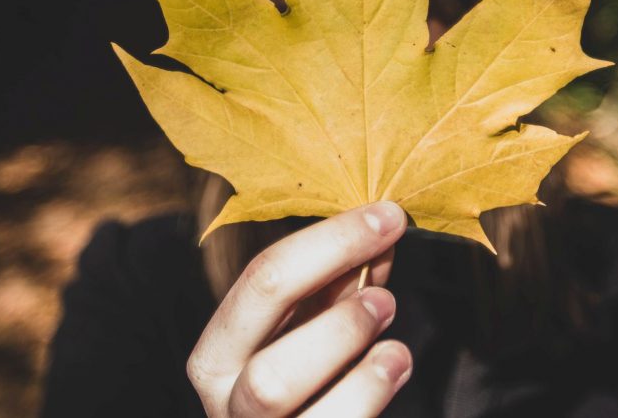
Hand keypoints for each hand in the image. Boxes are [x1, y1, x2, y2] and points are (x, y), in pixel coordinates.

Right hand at [187, 201, 411, 416]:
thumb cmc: (307, 377)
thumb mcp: (313, 325)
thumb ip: (340, 285)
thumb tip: (382, 230)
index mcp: (220, 352)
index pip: (263, 283)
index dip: (331, 243)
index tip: (388, 218)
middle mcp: (226, 403)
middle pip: (267, 373)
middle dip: (336, 328)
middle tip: (385, 300)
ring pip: (285, 408)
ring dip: (352, 375)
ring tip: (397, 349)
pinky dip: (368, 396)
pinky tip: (394, 369)